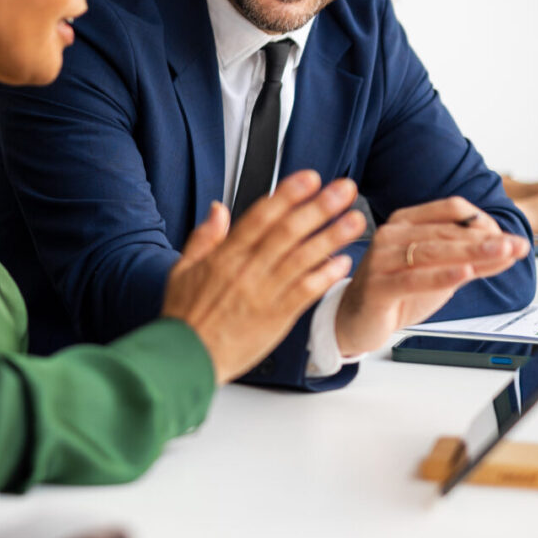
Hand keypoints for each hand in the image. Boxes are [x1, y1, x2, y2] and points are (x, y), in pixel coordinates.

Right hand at [162, 170, 365, 383]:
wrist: (186, 358)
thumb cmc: (185, 318)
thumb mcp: (182, 269)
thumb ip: (204, 236)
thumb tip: (217, 209)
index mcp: (226, 256)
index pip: (261, 216)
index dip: (288, 194)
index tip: (309, 178)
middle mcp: (248, 270)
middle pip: (289, 231)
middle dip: (319, 207)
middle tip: (343, 189)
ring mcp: (264, 293)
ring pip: (303, 258)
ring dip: (331, 237)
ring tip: (355, 220)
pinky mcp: (277, 317)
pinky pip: (306, 292)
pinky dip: (325, 276)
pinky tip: (343, 262)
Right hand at [334, 197, 529, 357]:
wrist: (355, 321)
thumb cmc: (396, 291)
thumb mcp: (438, 272)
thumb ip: (471, 260)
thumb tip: (510, 250)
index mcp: (405, 222)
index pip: (450, 210)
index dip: (483, 222)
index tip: (510, 238)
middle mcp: (391, 235)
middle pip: (446, 232)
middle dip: (486, 239)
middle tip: (517, 245)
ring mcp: (381, 260)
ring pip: (433, 252)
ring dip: (473, 253)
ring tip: (502, 253)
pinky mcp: (377, 287)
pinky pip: (414, 279)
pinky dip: (442, 275)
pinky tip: (465, 273)